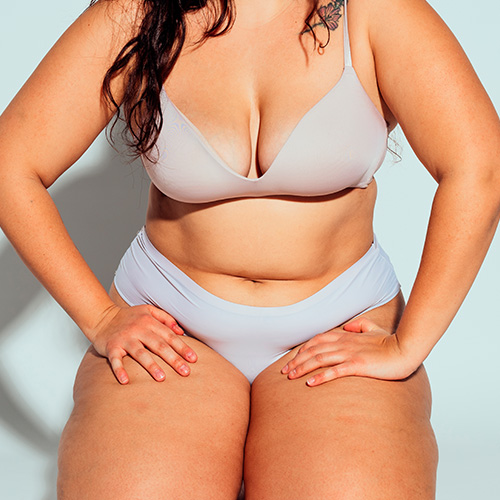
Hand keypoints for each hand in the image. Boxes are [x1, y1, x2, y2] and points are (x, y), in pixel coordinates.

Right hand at [90, 304, 196, 384]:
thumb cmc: (129, 317)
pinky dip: (119, 370)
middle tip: (185, 372)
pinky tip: (126, 381)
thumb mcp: (148, 311)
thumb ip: (166, 318)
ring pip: (140, 353)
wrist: (102, 317)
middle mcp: (138, 330)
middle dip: (173, 359)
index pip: (169, 336)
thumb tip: (181, 331)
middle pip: (159, 346)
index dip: (182, 347)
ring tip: (162, 378)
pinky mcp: (111, 347)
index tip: (193, 359)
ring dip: (151, 366)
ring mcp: (125, 339)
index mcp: (150, 322)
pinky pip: (115, 360)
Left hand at [281, 317, 418, 385]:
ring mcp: (350, 354)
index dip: (303, 349)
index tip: (292, 359)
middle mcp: (344, 343)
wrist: (406, 349)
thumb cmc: (390, 341)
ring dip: (302, 368)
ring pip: (319, 359)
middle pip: (313, 350)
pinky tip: (310, 383)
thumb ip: (359, 325)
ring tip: (291, 377)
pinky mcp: (358, 365)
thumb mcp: (373, 328)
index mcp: (346, 335)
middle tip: (284, 372)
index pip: (317, 340)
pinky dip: (320, 377)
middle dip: (296, 361)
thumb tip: (347, 326)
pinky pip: (335, 371)